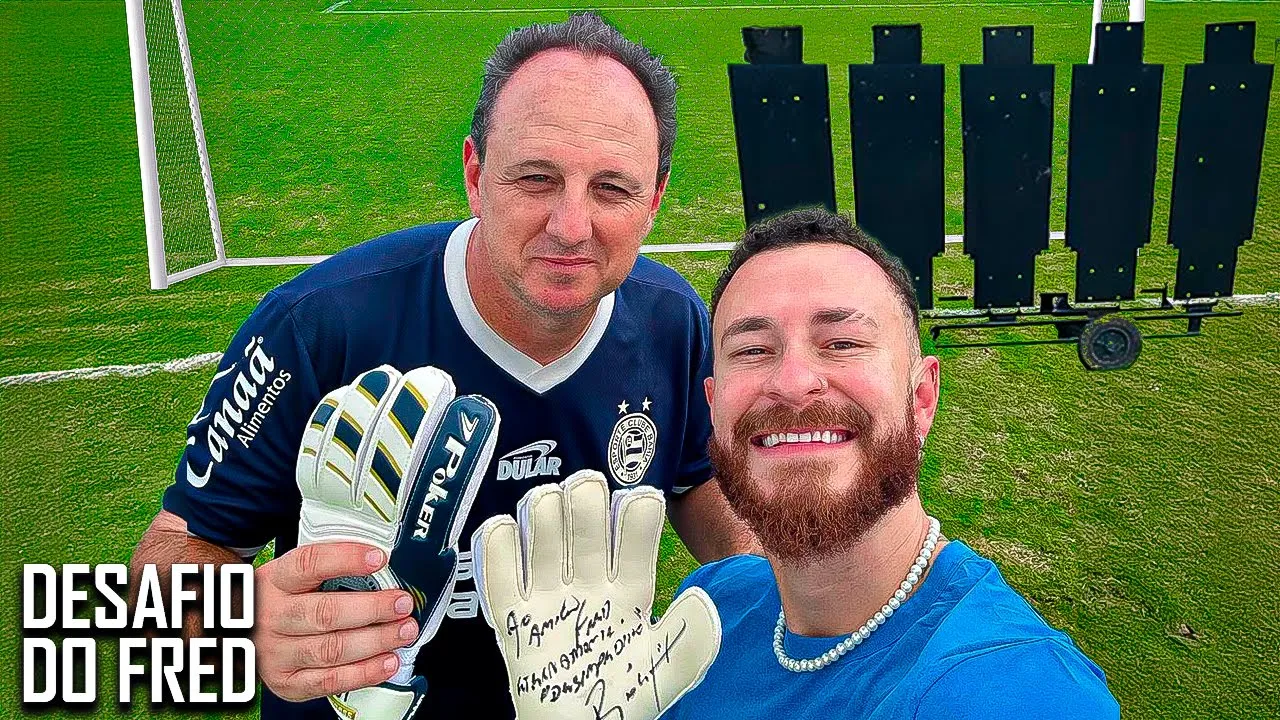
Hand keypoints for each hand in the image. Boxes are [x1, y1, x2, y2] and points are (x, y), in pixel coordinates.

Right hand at [293, 365, 499, 718]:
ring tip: (406, 627)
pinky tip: (390, 660)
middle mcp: (270, 616)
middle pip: (323, 611)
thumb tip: (371, 503)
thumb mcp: (285, 566)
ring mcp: (276, 654)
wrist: (223, 634)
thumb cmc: (272, 594)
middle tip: (405, 600)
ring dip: (374, 639)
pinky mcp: (286, 683)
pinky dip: (361, 674)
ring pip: (329, 648)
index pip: (308, 563)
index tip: (380, 556)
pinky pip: (327, 682)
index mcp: (272, 579)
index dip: (345, 559)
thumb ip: (322, 551)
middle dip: (370, 608)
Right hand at [472, 471, 720, 719]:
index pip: (636, 540)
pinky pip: (499, 574)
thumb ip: (691, 634)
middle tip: (586, 488)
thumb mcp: (668, 668)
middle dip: (585, 500)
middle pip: (586, 527)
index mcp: (630, 590)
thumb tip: (706, 595)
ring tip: (547, 505)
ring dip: (543, 513)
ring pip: (543, 537)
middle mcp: (589, 584)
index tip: (643, 501)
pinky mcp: (513, 619)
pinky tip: (504, 529)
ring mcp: (549, 598)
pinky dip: (497, 544)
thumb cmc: (628, 699)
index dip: (639, 515)